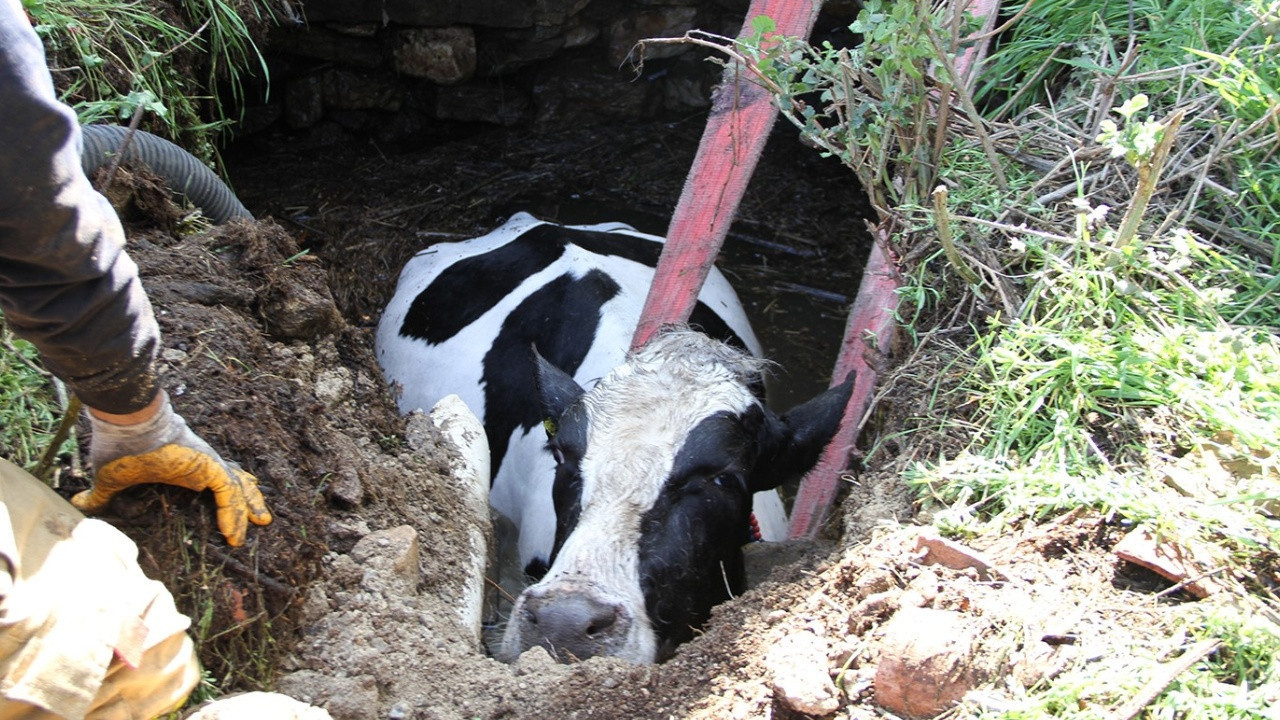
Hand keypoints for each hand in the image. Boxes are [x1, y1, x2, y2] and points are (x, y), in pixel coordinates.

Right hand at [74, 392, 271, 545]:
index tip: (234, 514)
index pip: (216, 480)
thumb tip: (79, 504)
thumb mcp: (111, 478)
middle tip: (260, 520)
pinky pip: (228, 491)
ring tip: (258, 526)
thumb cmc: (119, 448)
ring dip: (247, 509)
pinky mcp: (208, 465)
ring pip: (238, 487)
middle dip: (249, 501)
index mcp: (186, 466)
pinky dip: (233, 511)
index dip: (227, 496)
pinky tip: (234, 532)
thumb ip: (102, 495)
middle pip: (235, 482)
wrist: (126, 425)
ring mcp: (207, 462)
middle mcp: (202, 463)